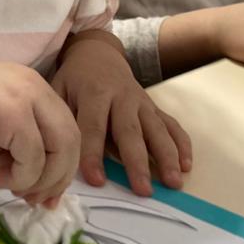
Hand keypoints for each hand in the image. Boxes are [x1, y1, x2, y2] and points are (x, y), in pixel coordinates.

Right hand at [0, 50, 80, 204]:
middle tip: (35, 199)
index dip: (63, 168)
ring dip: (41, 180)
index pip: (67, 131)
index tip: (46, 195)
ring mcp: (26, 98)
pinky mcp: (12, 112)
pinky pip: (33, 156)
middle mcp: (37, 90)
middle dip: (59, 178)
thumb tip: (28, 185)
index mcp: (35, 91)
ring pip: (60, 149)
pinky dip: (22, 177)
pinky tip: (0, 178)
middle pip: (72, 141)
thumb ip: (14, 152)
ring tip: (14, 188)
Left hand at [51, 32, 191, 196]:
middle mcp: (121, 96)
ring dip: (166, 157)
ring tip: (173, 183)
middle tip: (143, 191)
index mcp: (94, 92)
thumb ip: (62, 119)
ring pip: (156, 130)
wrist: (97, 53)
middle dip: (137, 162)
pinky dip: (181, 144)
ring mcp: (141, 102)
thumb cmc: (74, 79)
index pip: (93, 127)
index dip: (94, 154)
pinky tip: (187, 165)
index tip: (97, 181)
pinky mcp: (153, 107)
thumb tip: (56, 157)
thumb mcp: (59, 91)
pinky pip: (171, 124)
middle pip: (130, 131)